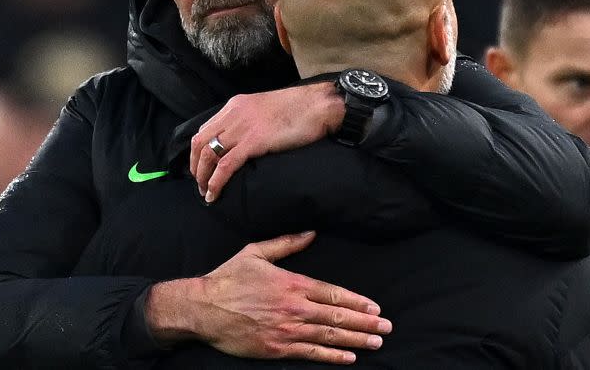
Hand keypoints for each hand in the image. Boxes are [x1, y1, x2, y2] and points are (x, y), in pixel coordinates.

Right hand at [146, 231, 390, 363]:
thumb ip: (286, 243)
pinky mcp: (277, 348)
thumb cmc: (228, 278)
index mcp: (291, 283)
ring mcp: (286, 330)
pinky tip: (349, 357)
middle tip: (386, 327)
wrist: (203, 307)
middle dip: (365, 322)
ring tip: (376, 342)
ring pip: (328, 336)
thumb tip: (311, 233)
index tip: (375, 307)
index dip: (357, 302)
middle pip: (337, 317)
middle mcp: (293, 308)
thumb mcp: (256, 252)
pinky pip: (311, 354)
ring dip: (356, 340)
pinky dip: (332, 356)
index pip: (332, 294)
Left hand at [190, 82, 344, 201]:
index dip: (199, 151)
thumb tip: (245, 141)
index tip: (201, 166)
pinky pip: (226, 165)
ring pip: (209, 154)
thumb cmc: (300, 109)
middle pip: (200, 142)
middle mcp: (233, 114)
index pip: (205, 128)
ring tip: (205, 192)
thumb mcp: (265, 109)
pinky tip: (214, 193)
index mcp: (236, 105)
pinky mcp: (254, 142)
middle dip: (196, 166)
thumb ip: (251, 121)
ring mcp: (242, 128)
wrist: (318, 105)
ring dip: (203, 177)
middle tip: (200, 184)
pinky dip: (216, 182)